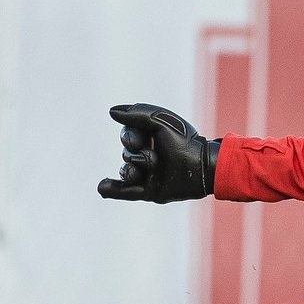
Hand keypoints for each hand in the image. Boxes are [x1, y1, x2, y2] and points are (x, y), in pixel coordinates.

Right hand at [97, 104, 219, 202]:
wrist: (201, 168)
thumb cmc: (184, 142)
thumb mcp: (160, 122)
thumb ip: (136, 114)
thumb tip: (111, 112)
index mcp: (150, 137)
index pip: (127, 134)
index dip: (130, 137)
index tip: (142, 140)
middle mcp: (147, 154)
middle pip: (126, 153)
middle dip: (138, 155)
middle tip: (156, 159)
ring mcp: (147, 173)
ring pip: (125, 171)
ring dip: (131, 171)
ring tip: (147, 171)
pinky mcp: (149, 190)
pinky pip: (125, 191)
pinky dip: (112, 189)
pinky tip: (102, 187)